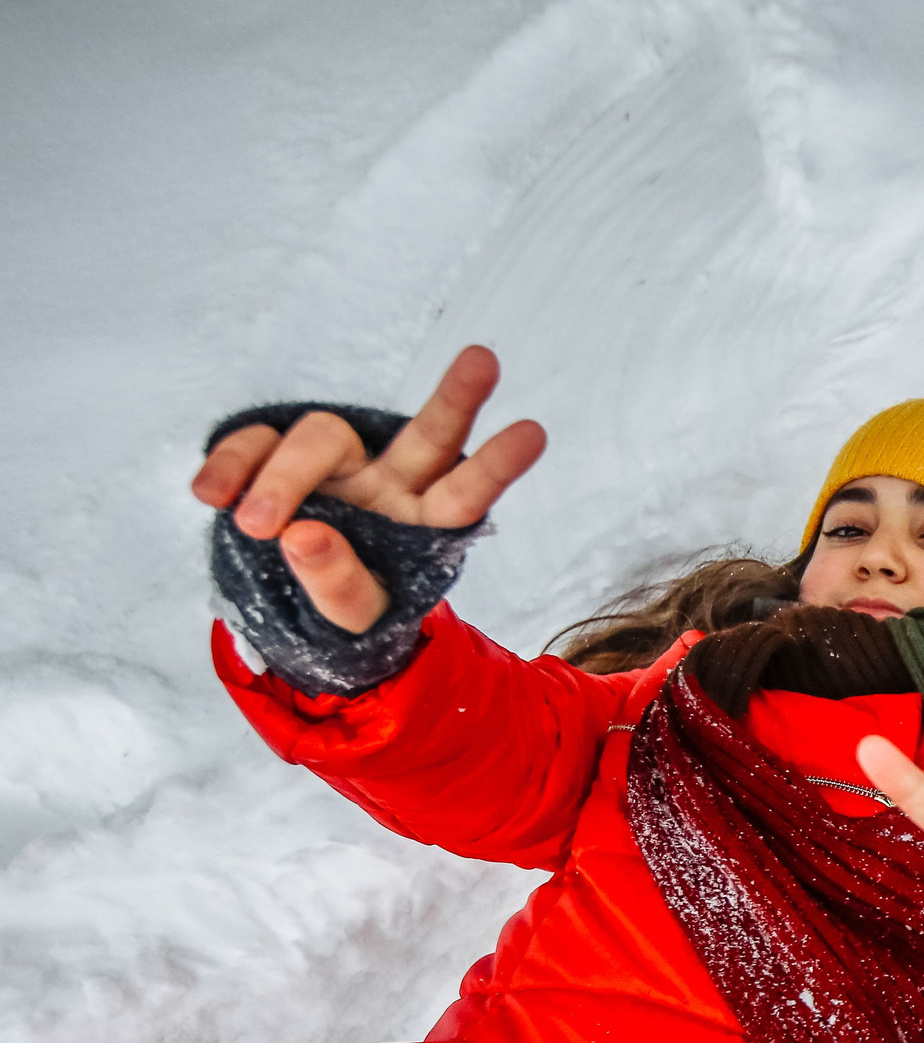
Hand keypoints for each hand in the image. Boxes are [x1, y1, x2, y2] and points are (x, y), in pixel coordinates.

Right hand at [188, 346, 544, 632]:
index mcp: (425, 523)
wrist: (291, 614)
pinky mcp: (277, 458)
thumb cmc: (344, 614)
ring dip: (284, 476)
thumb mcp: (349, 621)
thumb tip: (301, 534)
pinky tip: (209, 494)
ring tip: (255, 524)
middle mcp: (391, 483)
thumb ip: (337, 586)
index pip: (466, 492)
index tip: (535, 432)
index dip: (495, 463)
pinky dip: (232, 464)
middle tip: (485, 361)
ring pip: (322, 437)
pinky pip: (254, 443)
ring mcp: (336, 466)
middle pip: (426, 435)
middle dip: (455, 399)